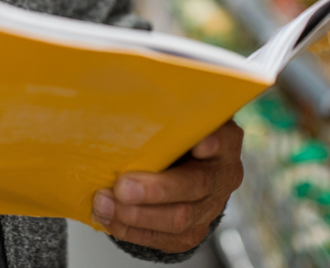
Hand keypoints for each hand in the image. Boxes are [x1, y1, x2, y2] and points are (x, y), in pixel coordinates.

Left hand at [91, 120, 242, 253]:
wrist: (184, 168)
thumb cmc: (174, 134)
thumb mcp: (176, 115)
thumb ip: (163, 110)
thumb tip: (127, 89)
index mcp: (225, 140)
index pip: (223, 139)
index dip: (212, 142)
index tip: (197, 143)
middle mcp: (224, 175)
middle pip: (196, 185)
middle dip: (156, 190)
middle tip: (122, 186)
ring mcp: (211, 207)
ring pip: (179, 219)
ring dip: (136, 214)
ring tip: (104, 202)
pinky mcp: (193, 232)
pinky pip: (163, 238)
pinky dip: (131, 229)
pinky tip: (109, 217)